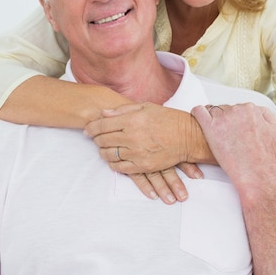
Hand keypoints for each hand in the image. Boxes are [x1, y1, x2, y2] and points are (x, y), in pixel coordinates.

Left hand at [84, 103, 204, 203]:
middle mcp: (132, 136)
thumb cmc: (168, 119)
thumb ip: (123, 109)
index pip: (102, 124)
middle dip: (96, 139)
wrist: (187, 137)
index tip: (88, 130)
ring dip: (103, 151)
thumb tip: (103, 113)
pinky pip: (119, 167)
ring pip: (108, 154)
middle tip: (96, 138)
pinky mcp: (143, 166)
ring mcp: (136, 152)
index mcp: (132, 119)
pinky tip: (114, 159)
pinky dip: (113, 163)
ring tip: (105, 148)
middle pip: (102, 140)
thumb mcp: (146, 106)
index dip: (91, 127)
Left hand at [191, 103, 275, 197]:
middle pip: (225, 108)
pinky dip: (197, 113)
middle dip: (224, 119)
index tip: (233, 128)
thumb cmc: (264, 156)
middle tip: (225, 134)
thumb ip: (267, 117)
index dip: (235, 119)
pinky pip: (198, 111)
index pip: (239, 107)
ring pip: (212, 110)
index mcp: (251, 109)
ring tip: (213, 131)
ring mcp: (223, 118)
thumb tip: (259, 112)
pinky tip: (197, 119)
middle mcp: (237, 110)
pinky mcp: (210, 127)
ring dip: (212, 118)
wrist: (255, 171)